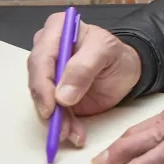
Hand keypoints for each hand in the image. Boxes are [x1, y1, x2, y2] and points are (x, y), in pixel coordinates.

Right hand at [27, 14, 142, 148]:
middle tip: (60, 127)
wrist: (126, 70)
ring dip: (56, 121)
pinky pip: (53, 113)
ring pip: (43, 100)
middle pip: (37, 80)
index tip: (51, 106)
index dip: (42, 83)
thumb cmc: (116, 54)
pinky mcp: (54, 94)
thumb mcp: (107, 51)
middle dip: (48, 107)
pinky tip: (74, 134)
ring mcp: (48, 74)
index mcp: (57, 29)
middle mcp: (47, 50)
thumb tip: (62, 95)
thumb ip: (84, 67)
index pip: (41, 57)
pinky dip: (63, 126)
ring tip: (72, 133)